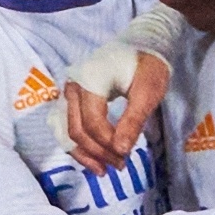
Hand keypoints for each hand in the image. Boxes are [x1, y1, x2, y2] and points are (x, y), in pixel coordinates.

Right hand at [61, 47, 170, 172]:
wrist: (141, 45)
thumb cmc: (147, 65)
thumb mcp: (148, 91)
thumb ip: (133, 120)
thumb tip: (121, 150)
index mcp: (90, 79)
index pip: (92, 122)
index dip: (107, 143)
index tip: (126, 155)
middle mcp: (72, 85)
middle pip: (77, 130)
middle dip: (98, 152)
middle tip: (120, 165)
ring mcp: (67, 92)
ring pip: (66, 132)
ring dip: (84, 154)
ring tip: (104, 170)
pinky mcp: (70, 98)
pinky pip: (66, 127)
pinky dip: (78, 145)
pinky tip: (93, 158)